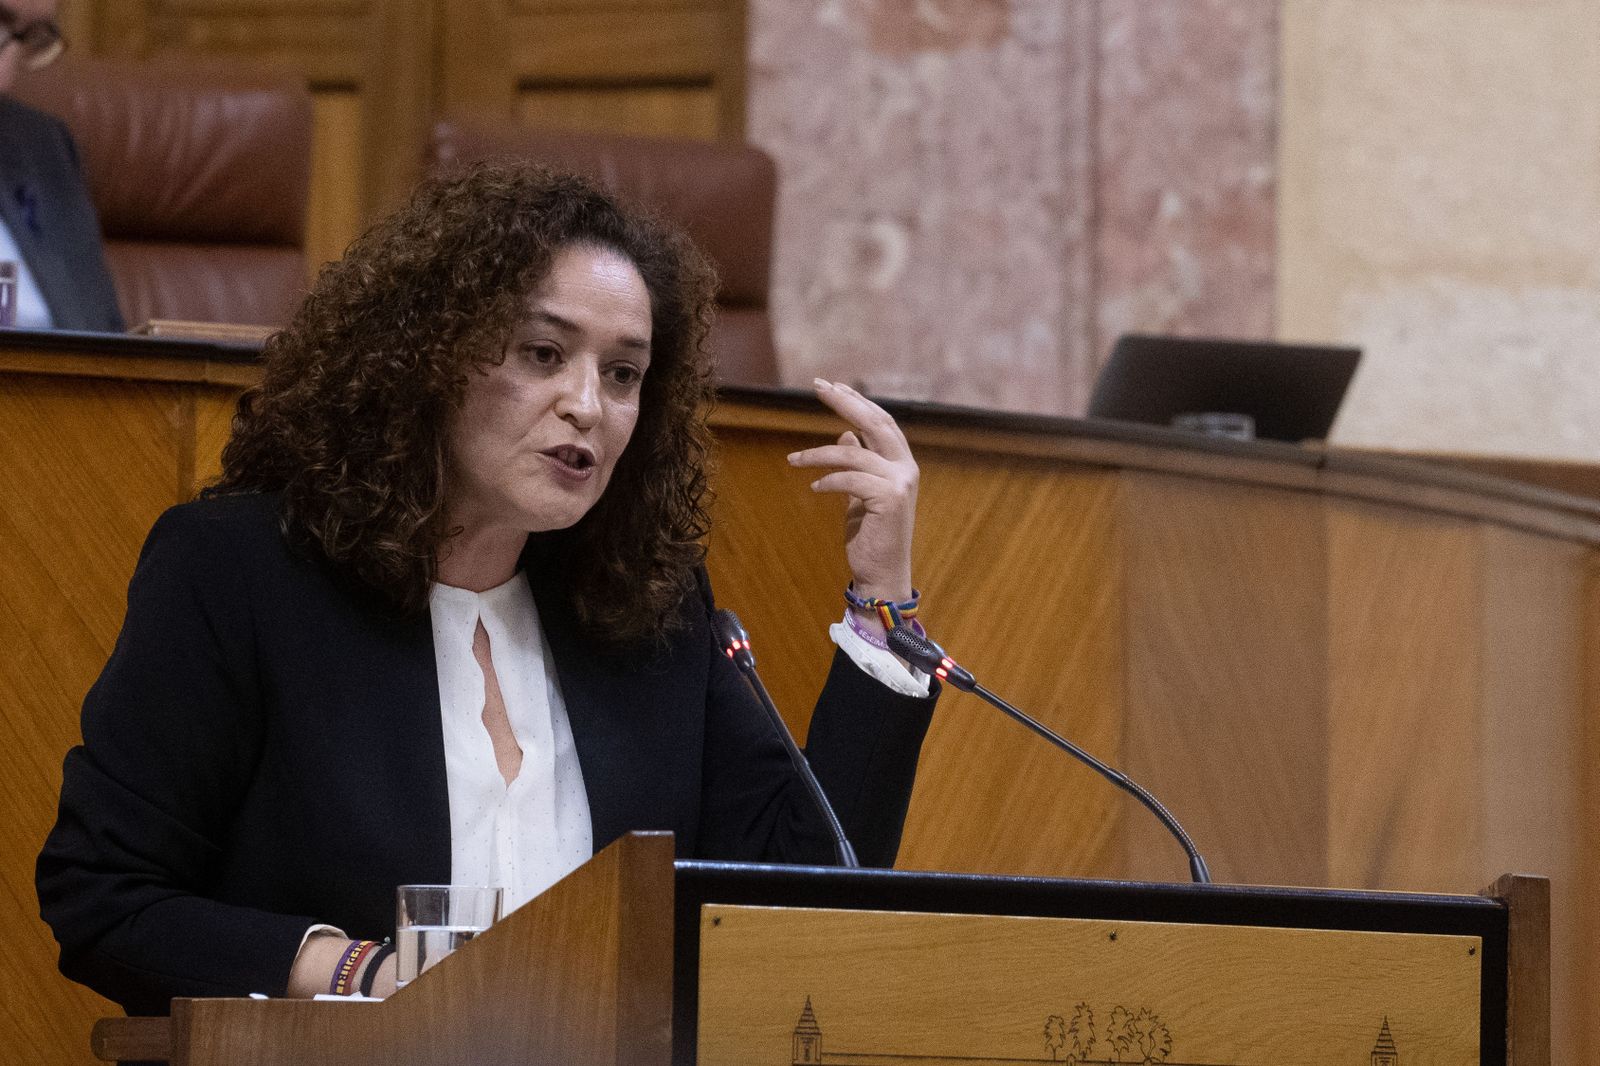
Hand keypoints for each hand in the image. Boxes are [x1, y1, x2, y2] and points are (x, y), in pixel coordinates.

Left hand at [787, 379, 918, 605]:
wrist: (881, 574)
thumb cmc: (870, 536)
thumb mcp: (859, 494)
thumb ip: (857, 465)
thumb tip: (845, 436)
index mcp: (901, 464)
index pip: (881, 422)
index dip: (857, 402)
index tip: (832, 386)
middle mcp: (905, 468)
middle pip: (874, 423)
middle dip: (845, 402)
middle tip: (818, 386)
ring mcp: (900, 483)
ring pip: (853, 453)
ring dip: (818, 454)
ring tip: (793, 460)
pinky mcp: (889, 499)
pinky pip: (850, 479)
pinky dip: (828, 481)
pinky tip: (813, 489)